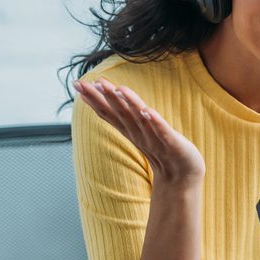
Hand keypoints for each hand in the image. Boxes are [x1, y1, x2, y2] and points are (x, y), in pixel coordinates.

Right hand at [73, 78, 204, 185]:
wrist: (182, 176)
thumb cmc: (162, 151)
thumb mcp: (139, 133)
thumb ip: (124, 118)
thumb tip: (109, 102)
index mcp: (130, 131)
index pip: (109, 114)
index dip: (94, 99)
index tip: (77, 85)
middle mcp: (139, 135)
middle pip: (120, 114)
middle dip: (104, 98)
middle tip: (86, 83)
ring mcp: (155, 140)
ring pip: (139, 120)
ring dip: (129, 104)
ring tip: (117, 89)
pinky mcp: (173, 144)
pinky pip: (163, 132)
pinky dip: (155, 121)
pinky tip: (148, 111)